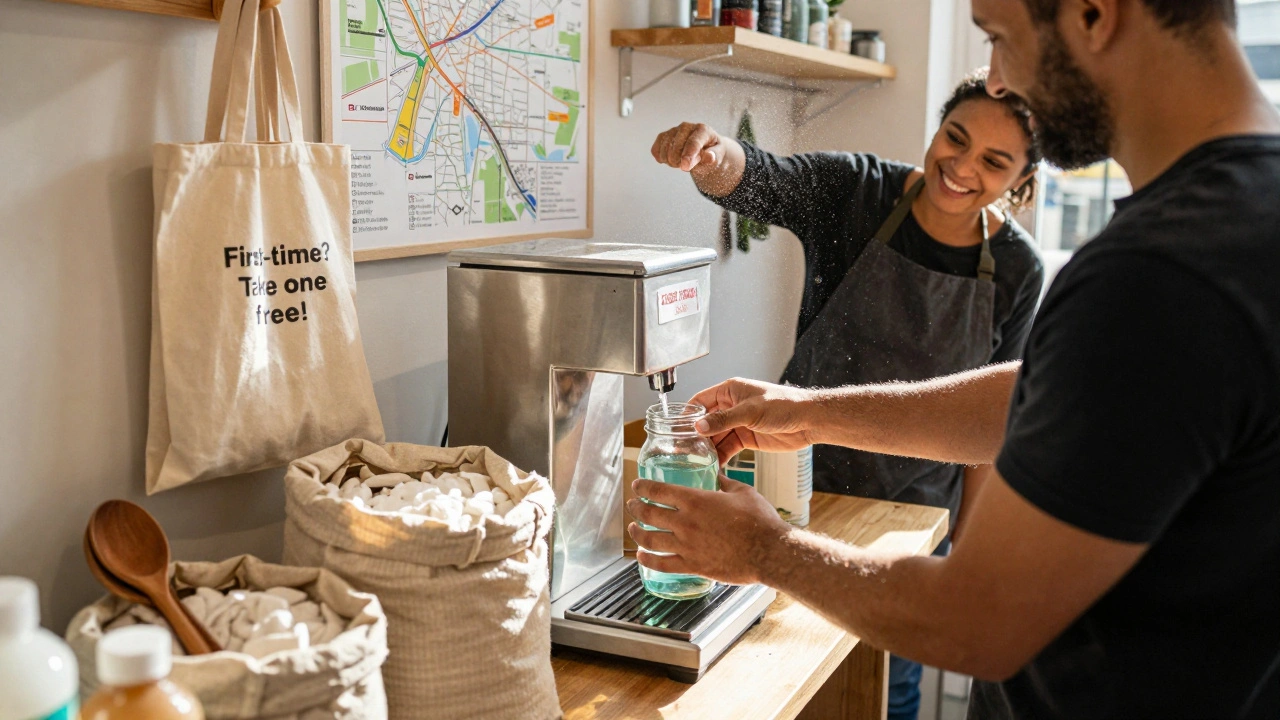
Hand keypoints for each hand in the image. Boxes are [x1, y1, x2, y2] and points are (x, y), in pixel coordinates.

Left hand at [627, 476, 791, 585]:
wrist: (770, 551)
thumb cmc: (760, 521)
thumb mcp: (743, 491)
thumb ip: (725, 483)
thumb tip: (718, 476)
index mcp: (696, 500)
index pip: (658, 490)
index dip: (643, 487)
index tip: (637, 486)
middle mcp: (686, 522)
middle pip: (648, 513)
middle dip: (636, 507)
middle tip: (632, 505)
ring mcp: (687, 546)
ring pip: (650, 539)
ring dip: (637, 532)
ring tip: (633, 528)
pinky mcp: (693, 565)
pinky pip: (662, 564)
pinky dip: (648, 560)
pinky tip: (641, 556)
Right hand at [651, 122, 722, 172]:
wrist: (705, 149)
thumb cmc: (712, 152)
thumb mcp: (718, 156)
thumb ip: (714, 156)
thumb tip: (710, 157)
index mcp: (703, 130)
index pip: (693, 142)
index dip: (688, 156)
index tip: (685, 167)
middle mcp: (686, 126)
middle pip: (676, 147)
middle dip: (679, 161)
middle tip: (687, 166)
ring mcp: (674, 130)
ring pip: (664, 149)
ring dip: (670, 161)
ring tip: (680, 162)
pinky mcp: (663, 136)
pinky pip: (656, 150)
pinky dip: (661, 158)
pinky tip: (670, 160)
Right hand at [690, 378, 817, 465]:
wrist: (808, 421)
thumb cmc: (783, 405)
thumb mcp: (750, 412)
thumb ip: (723, 420)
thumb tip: (699, 426)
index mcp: (730, 391)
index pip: (700, 401)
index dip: (688, 415)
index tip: (676, 430)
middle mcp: (731, 407)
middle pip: (706, 422)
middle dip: (695, 436)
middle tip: (682, 452)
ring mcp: (739, 424)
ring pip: (716, 438)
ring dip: (707, 450)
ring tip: (695, 463)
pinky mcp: (747, 439)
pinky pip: (728, 448)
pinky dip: (721, 457)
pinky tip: (713, 467)